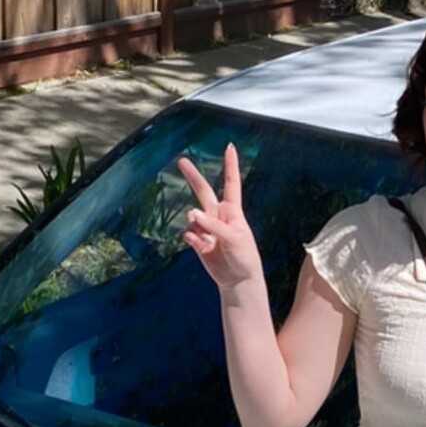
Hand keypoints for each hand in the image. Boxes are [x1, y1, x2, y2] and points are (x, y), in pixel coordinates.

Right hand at [178, 145, 262, 291]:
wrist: (238, 279)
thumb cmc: (244, 256)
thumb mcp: (234, 238)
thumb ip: (213, 225)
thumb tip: (192, 214)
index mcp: (232, 211)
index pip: (231, 184)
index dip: (230, 166)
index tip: (230, 147)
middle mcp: (218, 216)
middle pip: (203, 191)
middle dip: (192, 177)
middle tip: (181, 160)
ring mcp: (207, 228)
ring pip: (193, 217)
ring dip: (196, 224)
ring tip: (208, 239)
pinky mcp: (198, 241)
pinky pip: (189, 234)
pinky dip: (193, 239)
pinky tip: (203, 247)